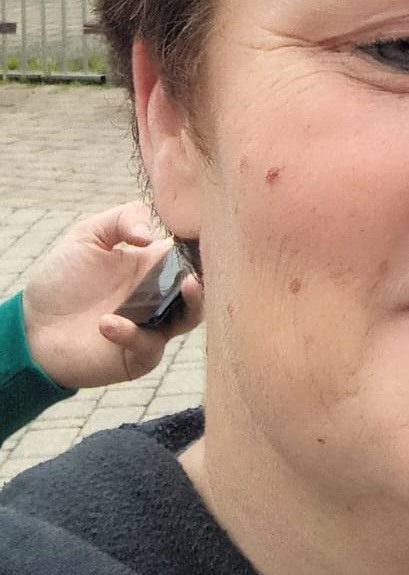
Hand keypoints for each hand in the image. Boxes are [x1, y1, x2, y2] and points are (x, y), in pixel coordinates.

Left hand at [20, 202, 203, 390]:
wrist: (31, 326)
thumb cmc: (60, 280)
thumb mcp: (87, 235)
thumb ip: (123, 218)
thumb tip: (152, 236)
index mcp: (154, 263)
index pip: (191, 250)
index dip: (204, 242)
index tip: (211, 229)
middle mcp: (161, 294)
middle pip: (203, 282)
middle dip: (210, 270)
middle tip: (205, 256)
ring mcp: (153, 325)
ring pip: (192, 316)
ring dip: (194, 301)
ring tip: (186, 285)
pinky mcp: (138, 355)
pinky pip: (148, 345)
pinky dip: (132, 333)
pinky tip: (106, 322)